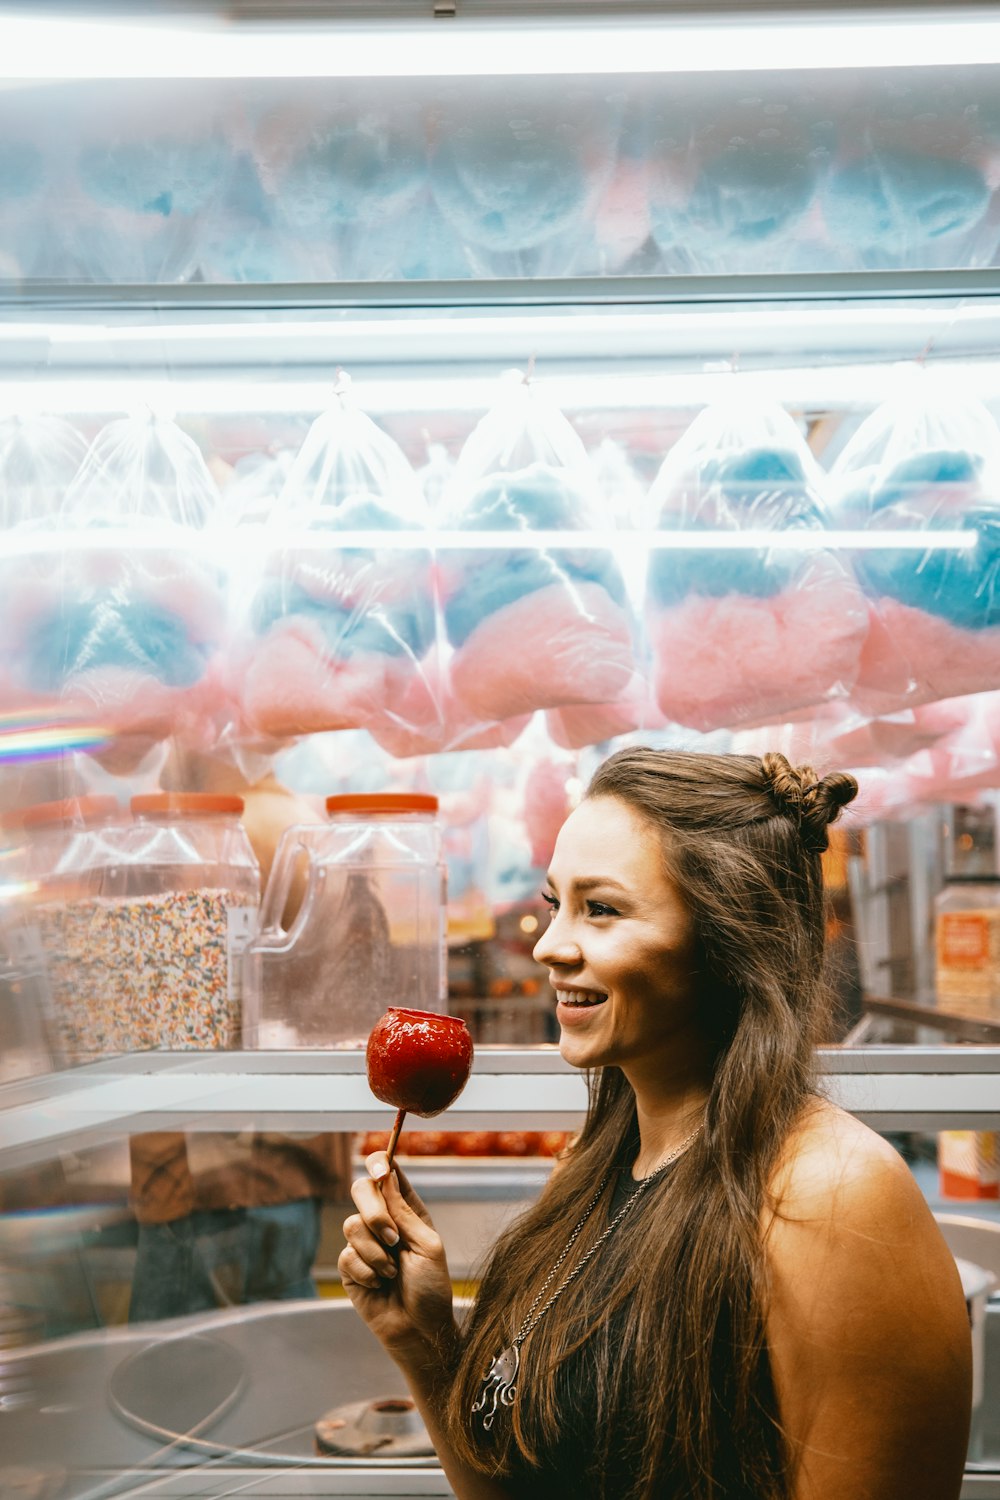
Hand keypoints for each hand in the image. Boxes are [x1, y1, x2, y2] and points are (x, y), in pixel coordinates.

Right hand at [339, 1151, 455, 1362]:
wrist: (419, 1331)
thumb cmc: (432, 1289)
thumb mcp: (427, 1246)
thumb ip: (404, 1211)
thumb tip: (386, 1176)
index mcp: (407, 1209)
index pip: (387, 1173)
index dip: (379, 1164)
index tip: (381, 1170)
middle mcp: (384, 1221)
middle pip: (361, 1190)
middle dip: (374, 1213)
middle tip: (394, 1238)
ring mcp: (364, 1243)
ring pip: (352, 1225)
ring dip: (375, 1252)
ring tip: (393, 1273)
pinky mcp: (350, 1267)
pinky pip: (346, 1255)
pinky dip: (366, 1271)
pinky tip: (379, 1285)